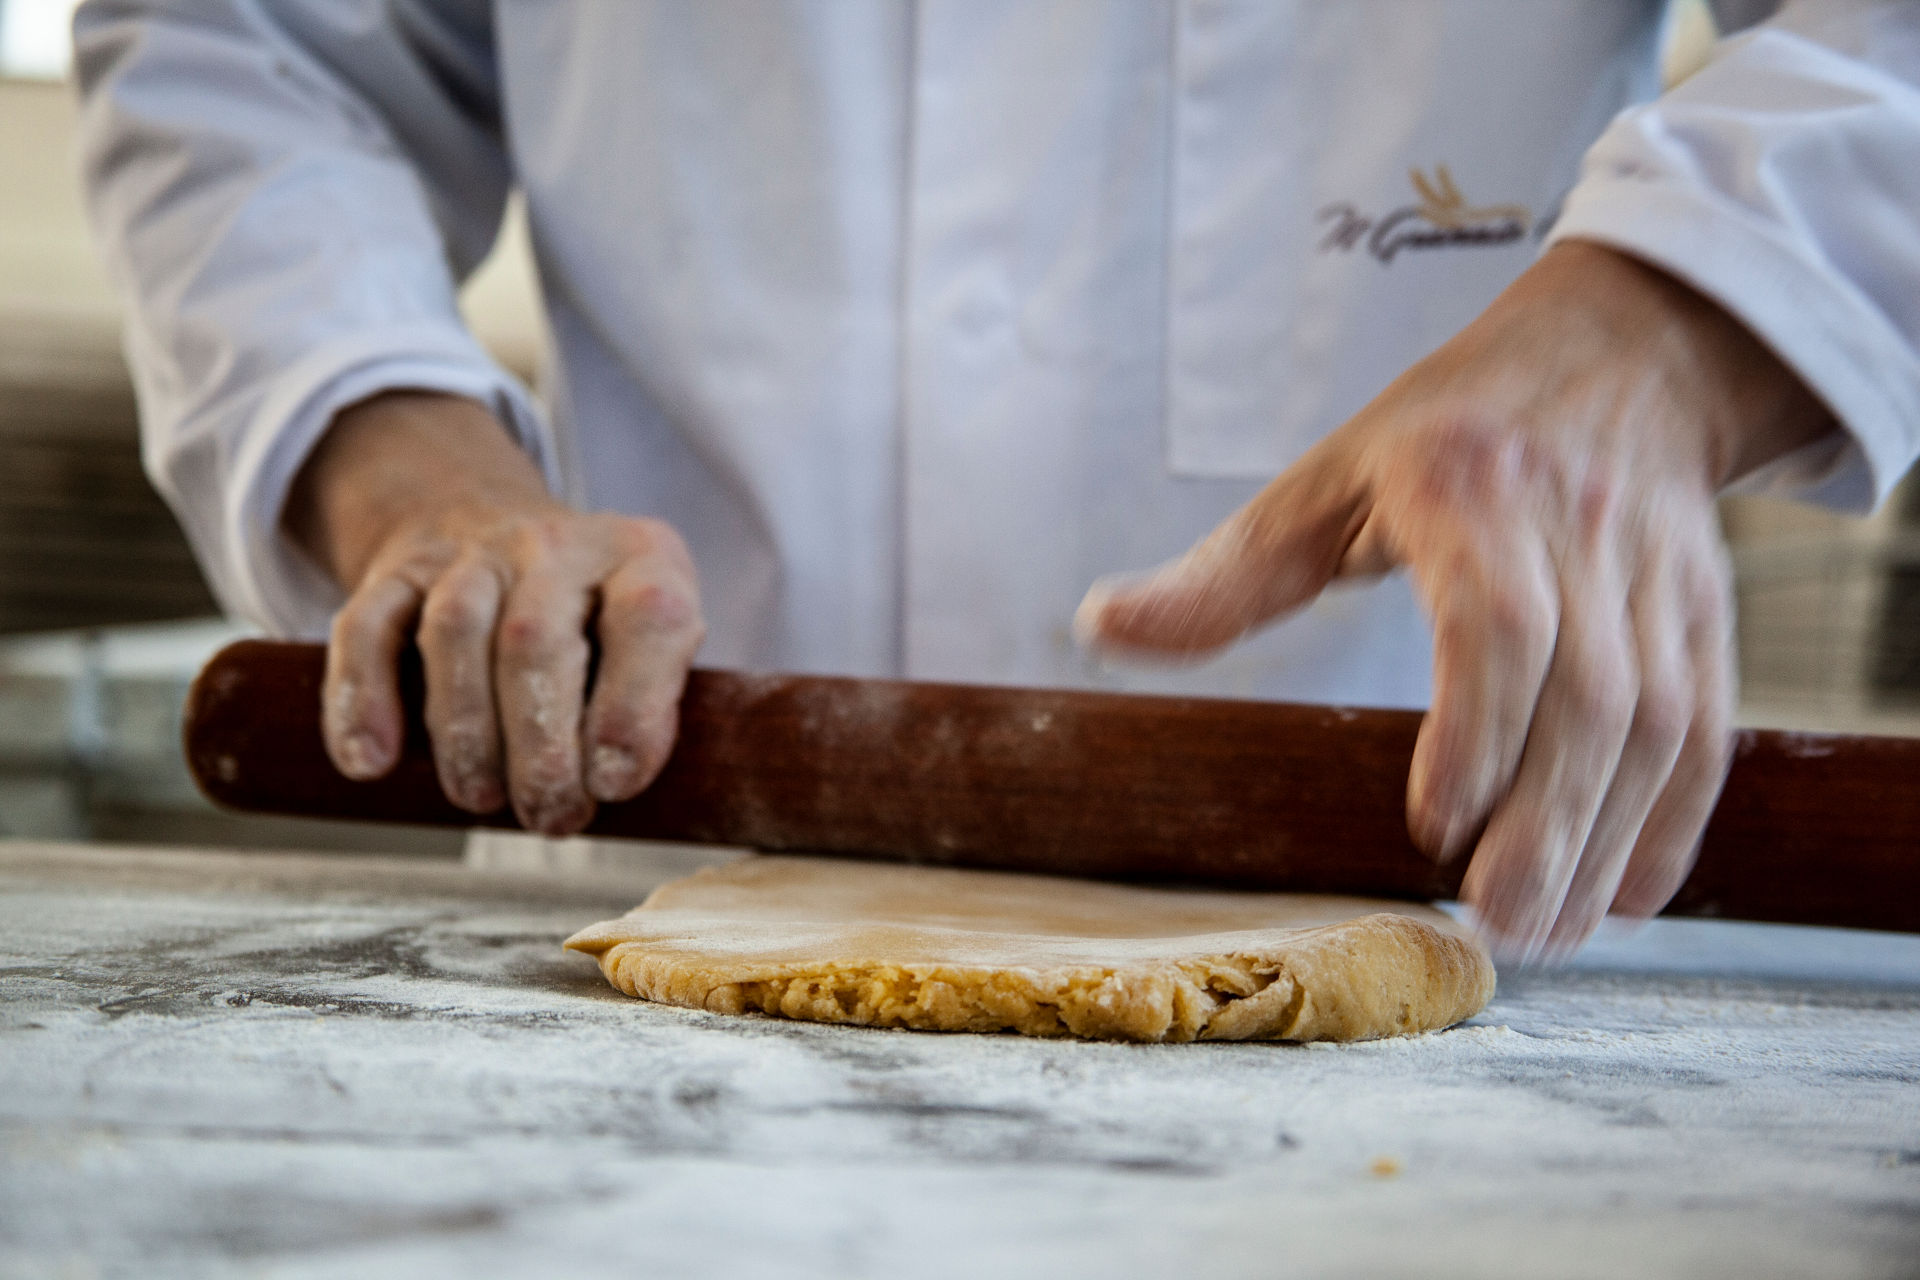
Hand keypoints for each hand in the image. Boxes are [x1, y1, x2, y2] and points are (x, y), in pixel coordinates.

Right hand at [284, 391, 703, 833]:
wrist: (498, 527)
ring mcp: (472, 553)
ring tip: (481, 797)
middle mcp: (557, 545)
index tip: (616, 782)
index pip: (649, 617)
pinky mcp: (397, 572)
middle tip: (549, 815)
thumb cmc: (595, 622)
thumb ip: (652, 705)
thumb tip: (618, 780)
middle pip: (538, 638)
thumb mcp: (653, 645)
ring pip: (455, 630)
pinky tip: (371, 761)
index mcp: (642, 558)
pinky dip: (361, 698)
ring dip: (465, 731)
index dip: (634, 707)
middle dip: (540, 745)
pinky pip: (367, 628)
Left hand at [1076, 242, 1833, 959]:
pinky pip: (1708, 729)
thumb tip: (1100, 625)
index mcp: (1467, 486)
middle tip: (1494, 925)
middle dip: (1547, 819)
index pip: (1496, 617)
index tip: (1432, 823)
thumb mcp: (1324, 480)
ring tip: (1544, 934)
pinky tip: (1625, 896)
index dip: (1477, 725)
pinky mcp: (1707, 613)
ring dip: (1607, 839)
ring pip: (1657, 722)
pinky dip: (1676, 820)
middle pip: (1589, 690)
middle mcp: (1578, 530)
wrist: (1620, 355)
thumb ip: (1224, 573)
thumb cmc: (1446, 432)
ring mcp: (1658, 573)